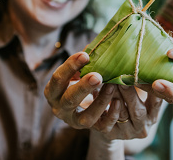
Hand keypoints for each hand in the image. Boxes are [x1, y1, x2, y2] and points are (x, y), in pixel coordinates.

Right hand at [45, 52, 162, 139]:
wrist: (85, 108)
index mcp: (53, 91)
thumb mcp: (77, 71)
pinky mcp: (90, 130)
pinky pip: (101, 127)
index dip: (70, 67)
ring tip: (112, 86)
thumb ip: (84, 60)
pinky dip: (110, 115)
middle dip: (83, 87)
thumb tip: (97, 42)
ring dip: (99, 102)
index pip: (58, 79)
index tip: (85, 55)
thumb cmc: (80, 80)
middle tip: (97, 75)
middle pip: (69, 99)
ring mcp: (75, 122)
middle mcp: (60, 108)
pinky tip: (119, 103)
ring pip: (85, 117)